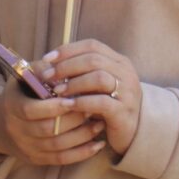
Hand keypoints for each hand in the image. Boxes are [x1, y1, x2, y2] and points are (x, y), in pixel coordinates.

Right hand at [0, 77, 105, 166]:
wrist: (3, 124)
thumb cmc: (22, 93)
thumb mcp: (25, 77)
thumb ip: (43, 70)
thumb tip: (63, 64)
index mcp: (11, 106)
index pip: (31, 110)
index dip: (54, 107)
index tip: (74, 99)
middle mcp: (17, 130)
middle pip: (49, 130)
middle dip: (74, 120)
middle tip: (94, 108)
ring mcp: (27, 147)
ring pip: (58, 146)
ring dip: (82, 135)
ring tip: (100, 123)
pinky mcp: (37, 159)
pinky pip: (62, 160)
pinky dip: (82, 153)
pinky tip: (98, 143)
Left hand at [39, 39, 141, 155]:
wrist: (132, 133)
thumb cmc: (107, 106)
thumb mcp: (95, 85)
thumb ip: (80, 72)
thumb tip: (48, 64)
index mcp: (119, 61)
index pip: (92, 46)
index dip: (68, 50)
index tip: (47, 58)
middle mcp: (126, 73)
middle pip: (93, 59)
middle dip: (66, 66)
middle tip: (48, 76)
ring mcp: (128, 92)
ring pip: (99, 77)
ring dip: (74, 83)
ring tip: (57, 91)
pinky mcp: (124, 111)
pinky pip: (102, 102)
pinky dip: (81, 102)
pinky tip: (67, 105)